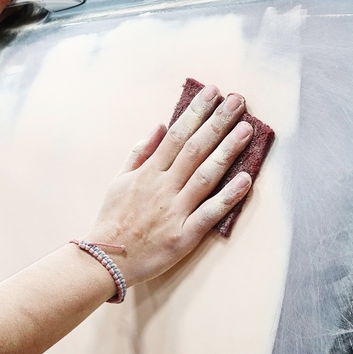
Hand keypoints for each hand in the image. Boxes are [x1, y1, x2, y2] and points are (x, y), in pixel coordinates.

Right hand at [84, 85, 254, 285]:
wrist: (106, 260)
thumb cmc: (112, 220)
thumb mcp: (119, 180)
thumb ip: (139, 152)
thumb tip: (159, 126)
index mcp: (148, 173)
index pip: (176, 135)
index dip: (196, 112)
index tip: (212, 93)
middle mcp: (163, 187)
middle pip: (194, 149)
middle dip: (218, 122)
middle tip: (238, 101)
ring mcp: (175, 211)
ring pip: (205, 175)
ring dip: (227, 151)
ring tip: (246, 129)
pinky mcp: (185, 235)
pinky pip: (210, 213)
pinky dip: (228, 196)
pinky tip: (246, 179)